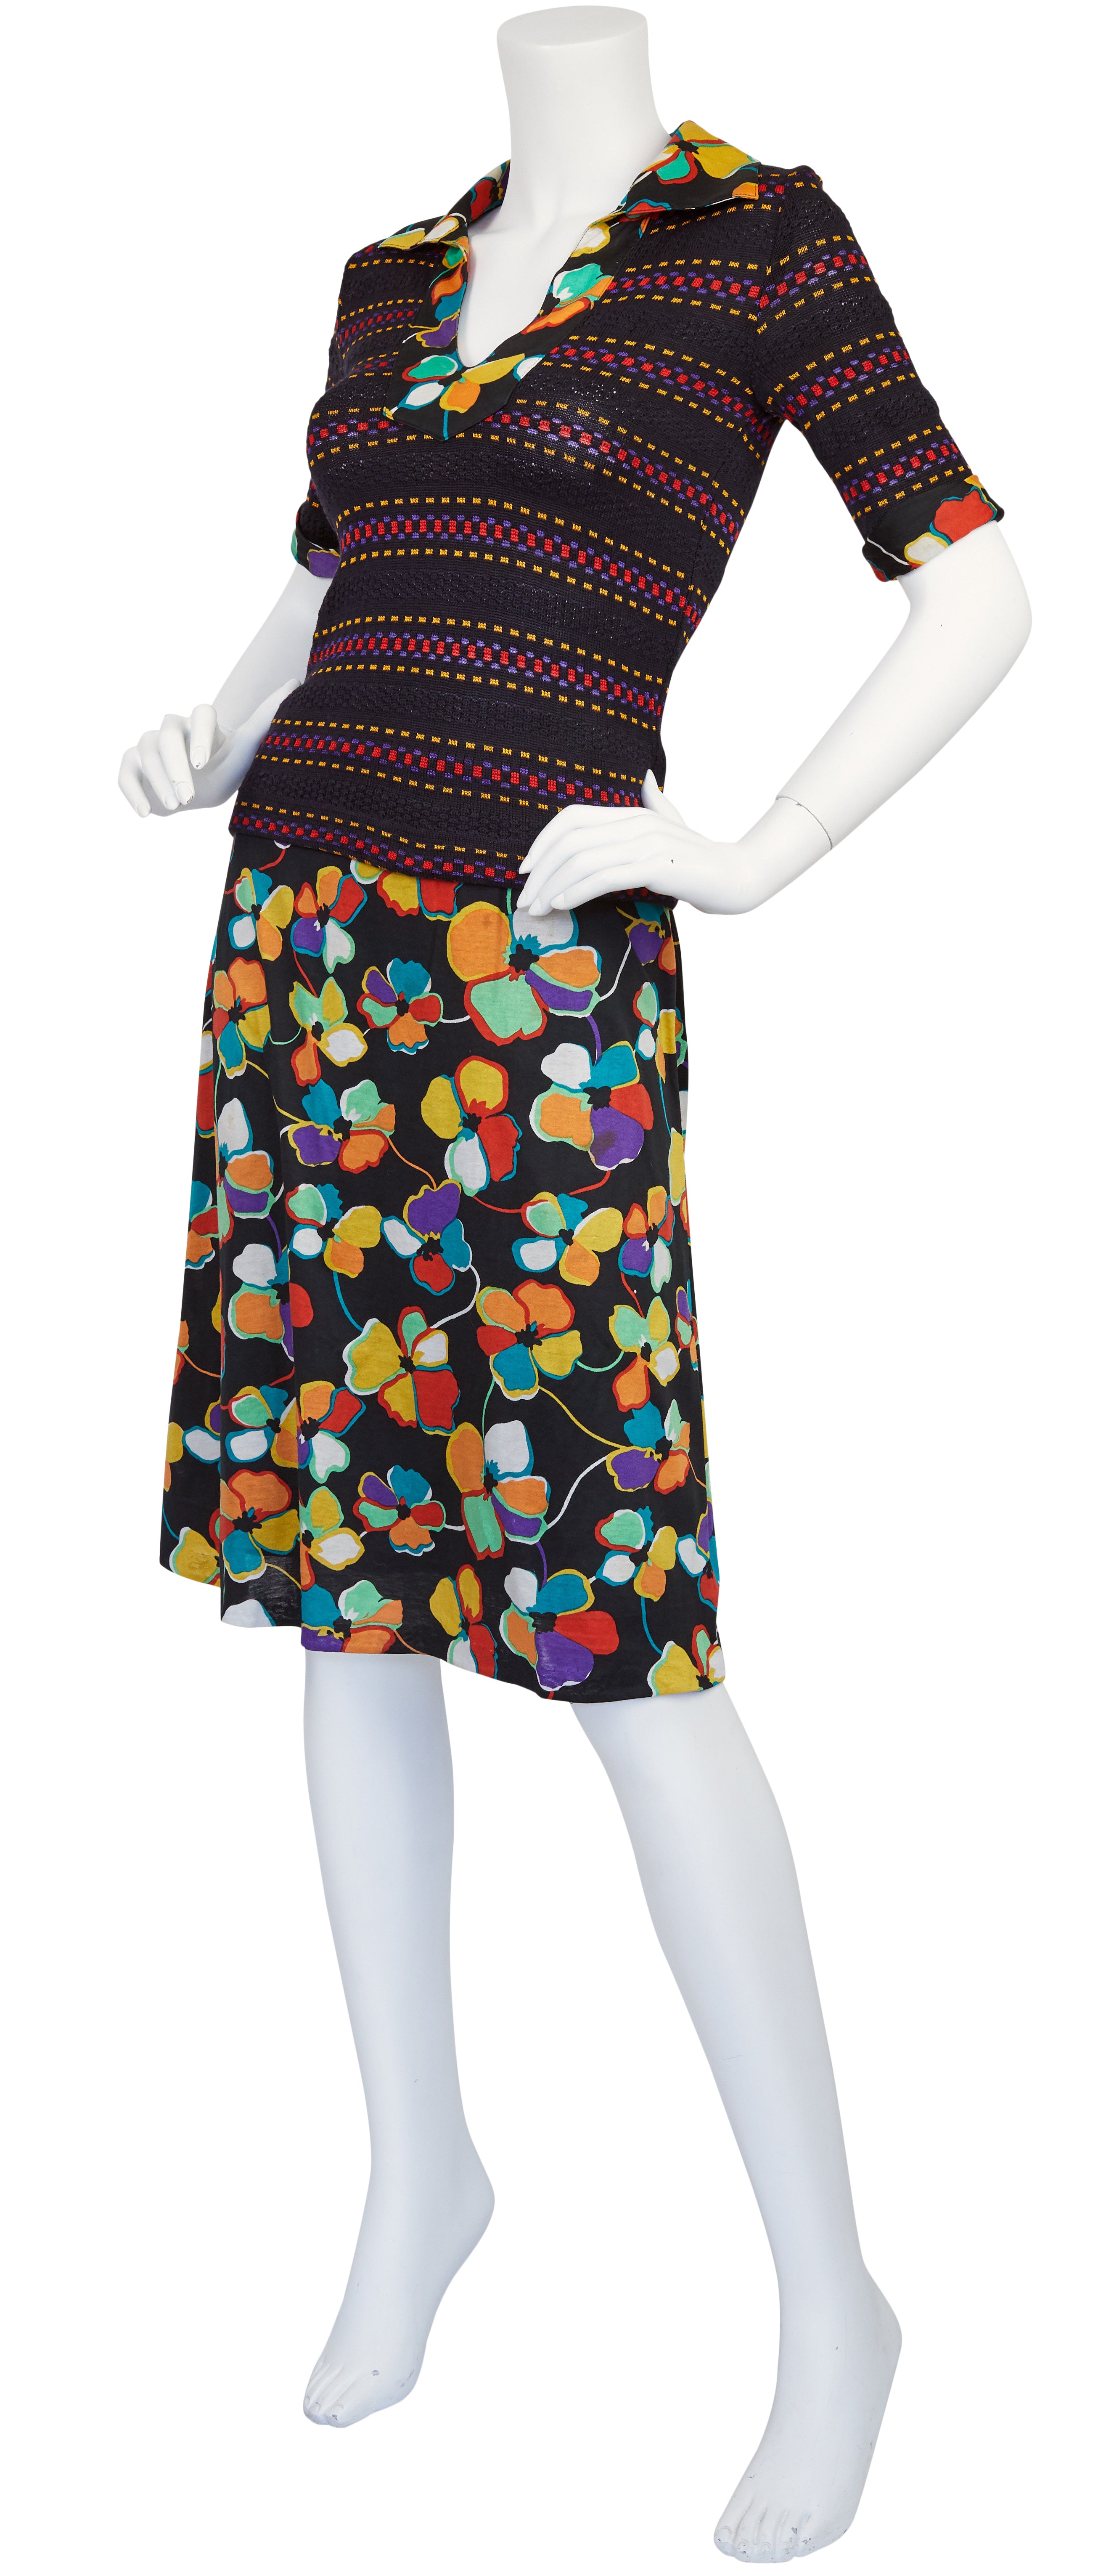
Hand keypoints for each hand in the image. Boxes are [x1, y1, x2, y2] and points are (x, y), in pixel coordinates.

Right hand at [117, 678, 297, 818]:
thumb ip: (265, 719)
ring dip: (158, 781)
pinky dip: (133, 793)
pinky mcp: (131, 766)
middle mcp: (172, 729)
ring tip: (175, 806)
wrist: (199, 794)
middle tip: (187, 796)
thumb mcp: (247, 750)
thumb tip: (293, 682)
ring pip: (146, 756)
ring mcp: (148, 746)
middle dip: (175, 767)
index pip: (200, 714)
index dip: (199, 736)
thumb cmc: (225, 769)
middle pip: (167, 737)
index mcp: (202, 721)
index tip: (203, 763)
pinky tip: (145, 813)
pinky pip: (124, 774)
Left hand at [520, 771, 831, 918]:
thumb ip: (654, 803)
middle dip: (541, 871)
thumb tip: (643, 778)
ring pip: (583, 859)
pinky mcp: (657, 865)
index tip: (526, 869)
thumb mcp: (672, 826)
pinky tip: (562, 905)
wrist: (738, 877)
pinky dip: (577, 891)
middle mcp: (636, 821)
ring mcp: (647, 842)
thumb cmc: (700, 859)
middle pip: (571, 840)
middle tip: (525, 898)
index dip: (543, 841)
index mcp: (633, 812)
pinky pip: (605, 876)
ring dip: (552, 886)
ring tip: (537, 909)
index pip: (572, 818)